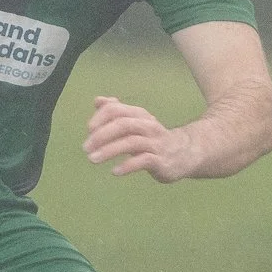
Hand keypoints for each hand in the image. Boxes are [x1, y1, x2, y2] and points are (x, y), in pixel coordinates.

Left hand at [83, 95, 200, 182]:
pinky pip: (143, 161)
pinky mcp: (161, 161)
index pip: (116, 110)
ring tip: (93, 159)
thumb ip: (116, 111)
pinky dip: (127, 166)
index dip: (99, 118)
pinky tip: (115, 172)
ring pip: (131, 142)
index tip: (88, 131)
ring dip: (109, 151)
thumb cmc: (153, 138)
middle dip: (101, 135)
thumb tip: (98, 100)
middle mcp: (148, 126)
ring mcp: (156, 143)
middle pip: (122, 124)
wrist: (186, 153)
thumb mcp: (136, 122)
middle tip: (85, 148)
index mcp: (139, 115)